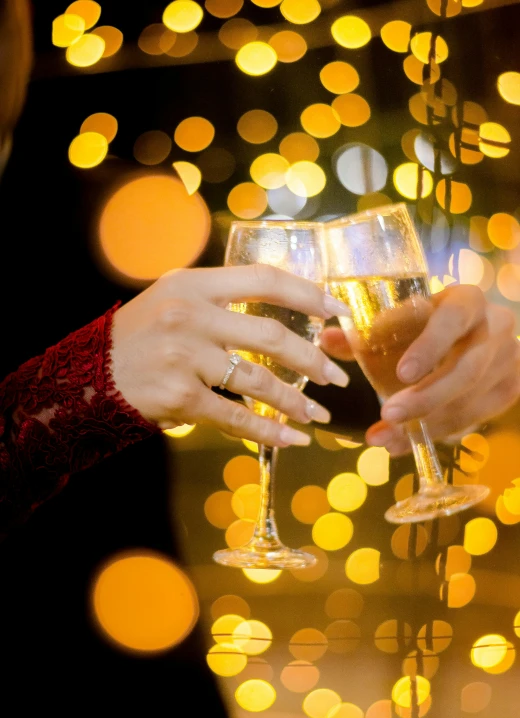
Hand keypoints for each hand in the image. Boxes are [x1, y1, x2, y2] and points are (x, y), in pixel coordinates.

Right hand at [111, 265, 349, 447]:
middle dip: (312, 358)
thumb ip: (220, 297)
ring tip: (318, 412)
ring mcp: (184, 357)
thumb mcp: (174, 298)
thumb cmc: (140, 335)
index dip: (307, 293)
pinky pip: (235, 416)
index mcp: (194, 284)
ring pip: (258, 380)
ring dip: (295, 400)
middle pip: (270, 335)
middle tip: (336, 376)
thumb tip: (282, 308)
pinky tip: (291, 438)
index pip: (263, 279)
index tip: (338, 309)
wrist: (89, 375)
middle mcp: (190, 316)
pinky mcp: (179, 398)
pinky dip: (268, 430)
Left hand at [321, 284, 519, 454]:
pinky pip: (474, 419)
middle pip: (466, 370)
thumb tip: (325, 339)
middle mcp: (495, 327)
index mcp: (466, 300)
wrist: (480, 332)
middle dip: (425, 398)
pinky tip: (407, 442)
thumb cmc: (431, 323)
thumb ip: (365, 332)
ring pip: (470, 401)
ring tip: (386, 438)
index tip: (401, 374)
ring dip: (426, 424)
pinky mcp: (510, 388)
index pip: (452, 320)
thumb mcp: (404, 320)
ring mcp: (509, 360)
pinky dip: (437, 433)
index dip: (429, 347)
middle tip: (387, 415)